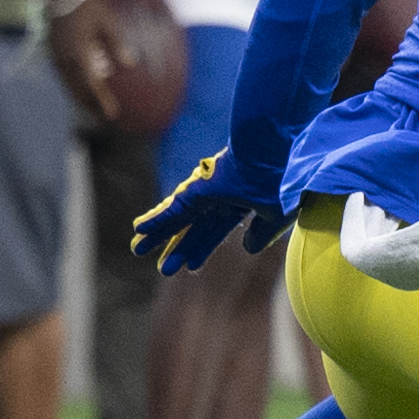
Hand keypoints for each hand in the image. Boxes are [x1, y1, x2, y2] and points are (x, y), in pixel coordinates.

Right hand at [49, 0, 121, 126]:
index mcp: (80, 53)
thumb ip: (117, 46)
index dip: (102, 101)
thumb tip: (130, 65)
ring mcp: (57, 56)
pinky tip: (81, 90)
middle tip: (104, 118)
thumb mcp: (108, 24)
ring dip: (80, 98)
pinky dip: (72, 86)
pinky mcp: (53, 52)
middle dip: (91, 105)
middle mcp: (66, 58)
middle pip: (78, 90)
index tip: (112, 115)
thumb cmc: (89, 7)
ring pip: (68, 85)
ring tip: (93, 109)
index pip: (93, 84)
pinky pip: (63, 76)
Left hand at [131, 150, 289, 275]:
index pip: (216, 231)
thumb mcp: (277, 216)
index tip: (191, 267)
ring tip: (138, 249)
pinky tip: (139, 228)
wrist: (273, 149)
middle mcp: (220, 197)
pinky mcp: (196, 189)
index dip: (204, 248)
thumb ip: (262, 234)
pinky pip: (173, 208)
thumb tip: (248, 249)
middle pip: (194, 228)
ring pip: (179, 219)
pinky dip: (157, 219)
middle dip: (179, 248)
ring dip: (159, 235)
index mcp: (240, 203)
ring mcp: (206, 192)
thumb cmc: (281, 180)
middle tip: (164, 269)